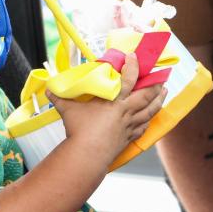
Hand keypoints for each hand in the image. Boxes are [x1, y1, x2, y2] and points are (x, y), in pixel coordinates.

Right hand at [47, 53, 166, 162]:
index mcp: (114, 101)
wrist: (87, 155)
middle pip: (146, 95)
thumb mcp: (68, 110)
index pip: (128, 79)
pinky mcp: (128, 138)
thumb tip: (48, 89)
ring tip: (164, 92)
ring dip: (159, 100)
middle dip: (155, 84)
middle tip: (162, 75)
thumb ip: (59, 98)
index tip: (134, 56)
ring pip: (150, 111)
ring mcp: (129, 125)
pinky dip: (148, 121)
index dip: (133, 65)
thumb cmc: (79, 131)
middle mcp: (125, 111)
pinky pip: (143, 128)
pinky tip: (150, 119)